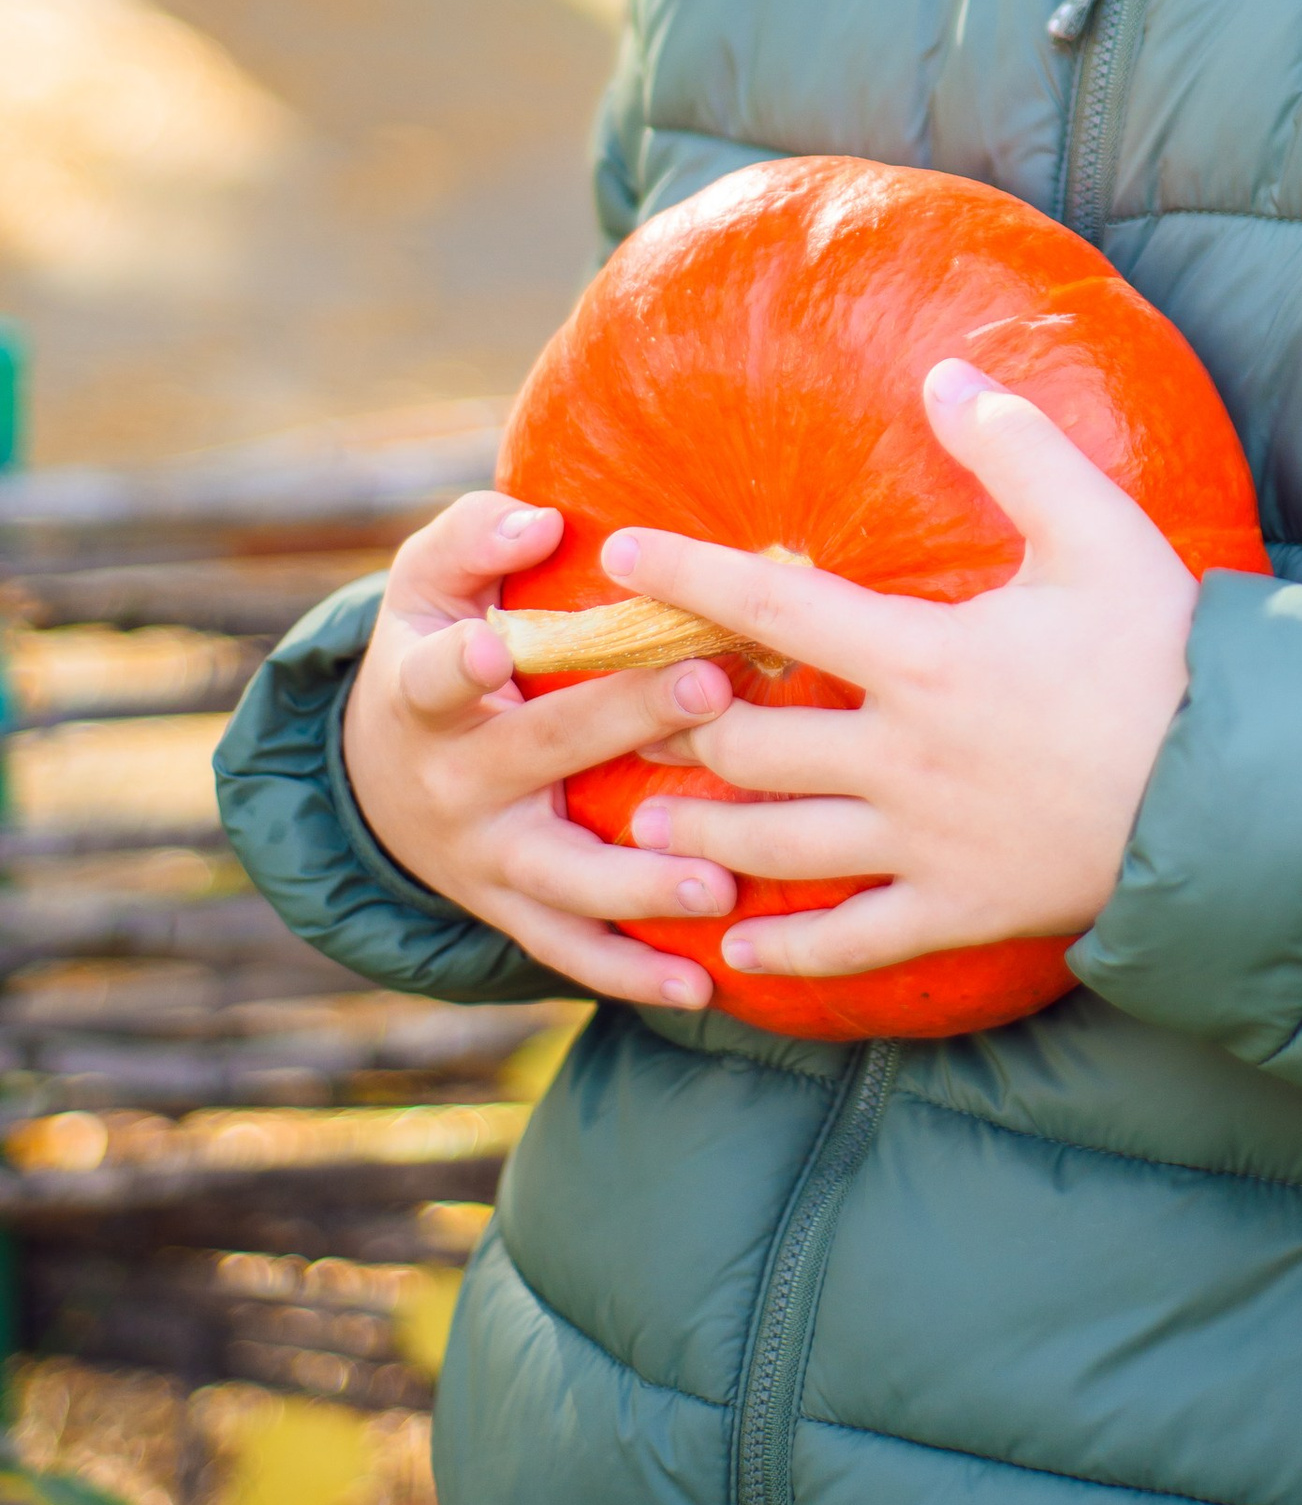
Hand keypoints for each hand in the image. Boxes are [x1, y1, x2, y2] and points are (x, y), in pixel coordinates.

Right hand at [339, 489, 740, 1009]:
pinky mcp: (515, 912)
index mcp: (424, 697)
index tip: (497, 640)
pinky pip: (574, 951)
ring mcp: (485, 860)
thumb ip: (472, 540)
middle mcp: (456, 784)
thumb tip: (538, 520)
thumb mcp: (425, 586)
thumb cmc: (433, 646)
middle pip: (539, 754)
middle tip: (707, 691)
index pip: (434, 676)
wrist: (379, 780)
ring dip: (642, 883)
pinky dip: (633, 974)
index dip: (461, 661)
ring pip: (564, 878)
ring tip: (718, 885)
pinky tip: (703, 985)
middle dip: (623, 722)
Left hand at [610, 359, 1201, 986]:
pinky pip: (850, 943)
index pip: (773, 607)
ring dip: (702, 832)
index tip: (620, 557)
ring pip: (777, 845)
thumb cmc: (1169, 655)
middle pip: (749, 744)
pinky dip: (784, 953)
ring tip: (652, 821)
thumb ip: (1017, 451)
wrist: (1236, 794)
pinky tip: (736, 950)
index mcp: (924, 658)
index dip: (687, 576)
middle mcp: (902, 755)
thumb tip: (945, 376)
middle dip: (677, 726)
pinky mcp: (957, 910)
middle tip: (630, 714)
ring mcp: (924, 842)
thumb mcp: (1101, 533)